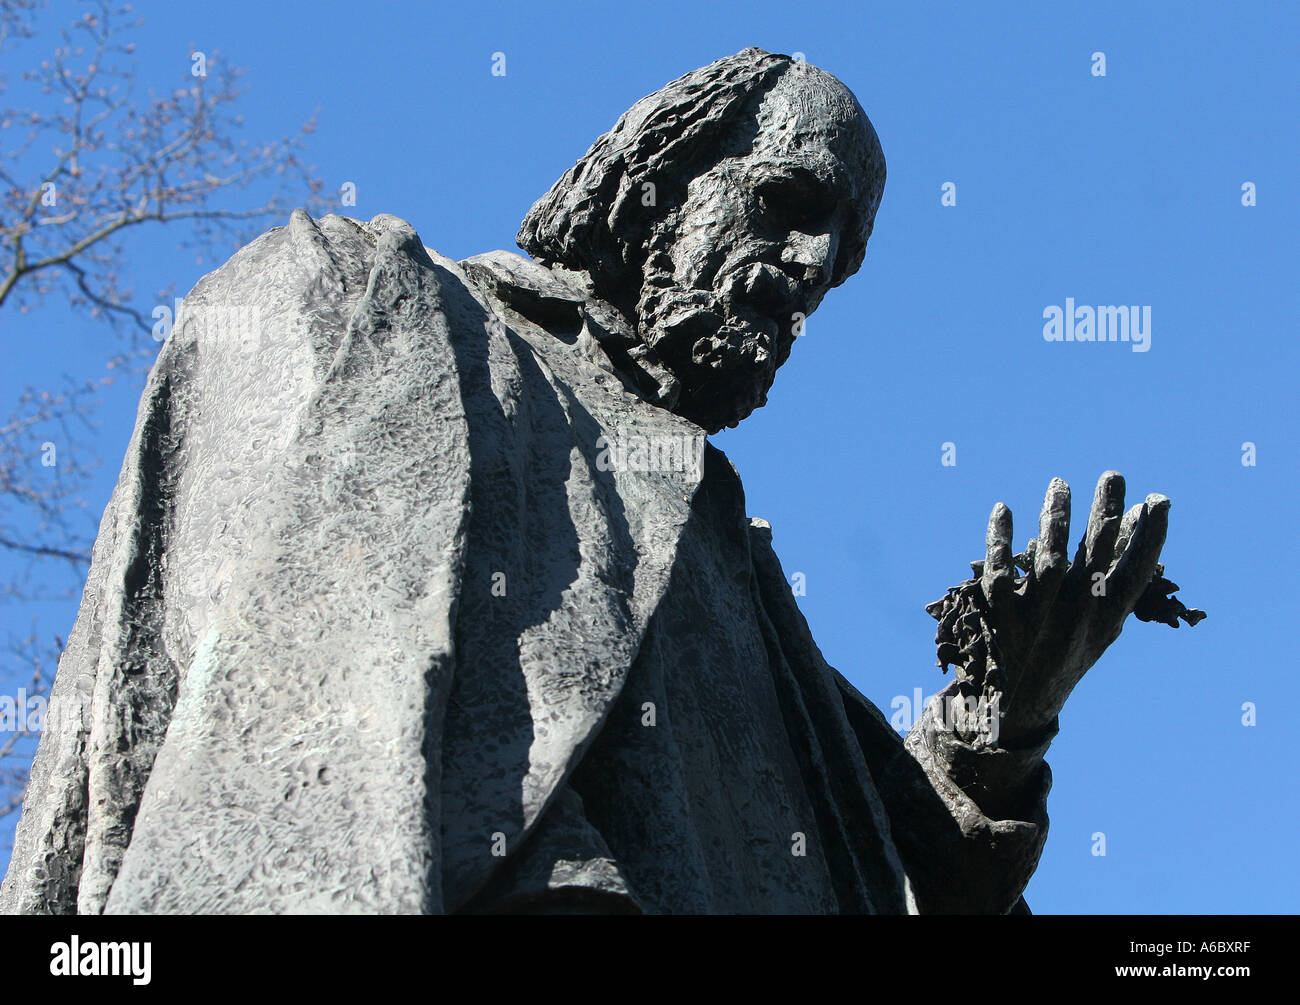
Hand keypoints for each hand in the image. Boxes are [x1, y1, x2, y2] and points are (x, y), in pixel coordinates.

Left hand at [925, 471, 1204, 745]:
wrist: (1016, 706)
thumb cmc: (1065, 653)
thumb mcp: (1100, 621)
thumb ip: (1117, 574)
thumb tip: (1134, 518)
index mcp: (1106, 622)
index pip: (1136, 573)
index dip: (1150, 536)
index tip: (1158, 499)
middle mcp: (1076, 620)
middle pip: (1096, 558)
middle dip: (1107, 514)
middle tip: (1113, 474)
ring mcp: (1037, 619)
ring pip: (1049, 560)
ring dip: (1057, 518)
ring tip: (1061, 482)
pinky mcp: (999, 616)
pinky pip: (1000, 572)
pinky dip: (1000, 539)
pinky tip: (1004, 508)